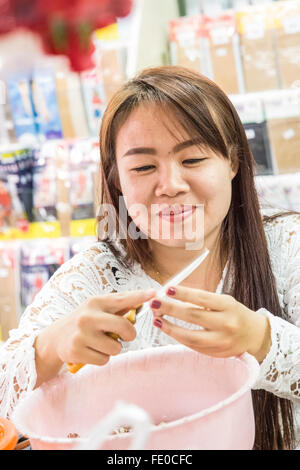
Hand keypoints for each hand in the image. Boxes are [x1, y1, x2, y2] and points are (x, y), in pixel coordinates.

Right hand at [35, 288, 155, 384]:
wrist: (55, 338)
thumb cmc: (84, 322)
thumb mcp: (97, 309)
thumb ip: (119, 306)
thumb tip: (146, 299)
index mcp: (96, 302)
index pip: (122, 299)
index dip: (139, 297)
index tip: (154, 294)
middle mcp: (88, 316)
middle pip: (123, 327)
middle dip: (129, 335)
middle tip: (124, 336)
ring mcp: (81, 334)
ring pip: (116, 348)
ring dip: (112, 349)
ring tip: (100, 343)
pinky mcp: (77, 351)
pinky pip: (104, 360)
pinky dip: (102, 358)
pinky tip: (91, 351)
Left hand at [150, 287, 270, 362]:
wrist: (254, 335)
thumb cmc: (234, 314)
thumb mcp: (223, 302)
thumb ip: (201, 300)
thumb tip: (173, 295)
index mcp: (228, 306)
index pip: (202, 298)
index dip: (183, 294)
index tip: (167, 289)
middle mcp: (226, 323)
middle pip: (193, 316)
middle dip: (171, 309)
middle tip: (154, 303)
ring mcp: (221, 341)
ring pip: (191, 336)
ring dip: (170, 328)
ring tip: (157, 319)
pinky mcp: (216, 353)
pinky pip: (193, 346)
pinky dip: (178, 338)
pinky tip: (168, 329)